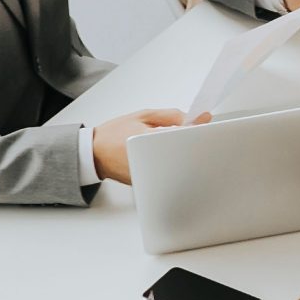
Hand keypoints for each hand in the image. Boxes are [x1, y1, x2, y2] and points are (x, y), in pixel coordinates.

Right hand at [92, 108, 207, 184]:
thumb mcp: (143, 116)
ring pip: (177, 167)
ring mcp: (149, 174)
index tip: (205, 126)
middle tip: (194, 136)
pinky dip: (173, 165)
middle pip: (183, 155)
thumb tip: (196, 117)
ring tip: (177, 146)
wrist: (94, 154)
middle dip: (193, 145)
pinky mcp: (148, 183)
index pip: (182, 137)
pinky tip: (166, 156)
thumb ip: (171, 116)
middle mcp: (148, 160)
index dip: (198, 131)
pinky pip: (168, 174)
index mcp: (147, 139)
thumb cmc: (114, 134)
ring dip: (183, 156)